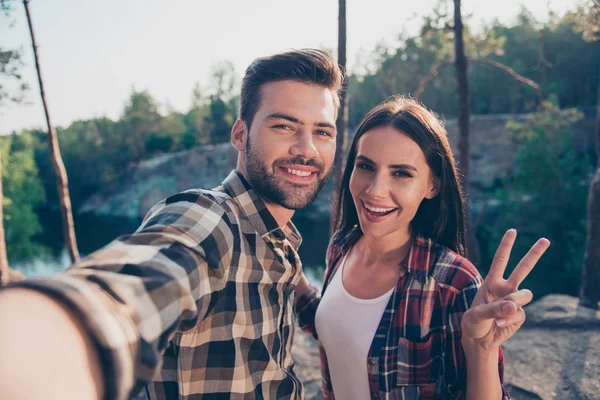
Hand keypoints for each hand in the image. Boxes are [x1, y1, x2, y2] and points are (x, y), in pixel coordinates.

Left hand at [461, 229, 549, 350]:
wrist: (478, 339)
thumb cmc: (473, 322)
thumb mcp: (476, 314)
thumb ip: (494, 309)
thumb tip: (514, 306)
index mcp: (491, 282)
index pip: (500, 261)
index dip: (506, 246)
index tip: (512, 231)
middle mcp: (505, 288)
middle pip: (522, 269)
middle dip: (534, 254)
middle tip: (545, 239)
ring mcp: (514, 301)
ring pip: (524, 294)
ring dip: (513, 303)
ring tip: (499, 315)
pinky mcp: (520, 315)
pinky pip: (520, 314)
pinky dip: (509, 320)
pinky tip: (499, 325)